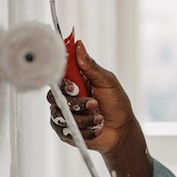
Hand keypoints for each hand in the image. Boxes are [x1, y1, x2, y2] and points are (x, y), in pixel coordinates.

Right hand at [47, 40, 139, 154]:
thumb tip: (79, 45)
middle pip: (54, 97)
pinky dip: (85, 130)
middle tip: (94, 103)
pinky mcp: (65, 131)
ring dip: (83, 117)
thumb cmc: (116, 104)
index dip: (63, 81)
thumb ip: (91, 66)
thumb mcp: (107, 81)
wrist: (122, 131)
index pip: (58, 76)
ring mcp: (64, 114)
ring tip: (99, 117)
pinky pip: (66, 130)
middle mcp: (66, 97)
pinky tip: (97, 128)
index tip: (75, 86)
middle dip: (75, 102)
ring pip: (60, 115)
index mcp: (74, 81)